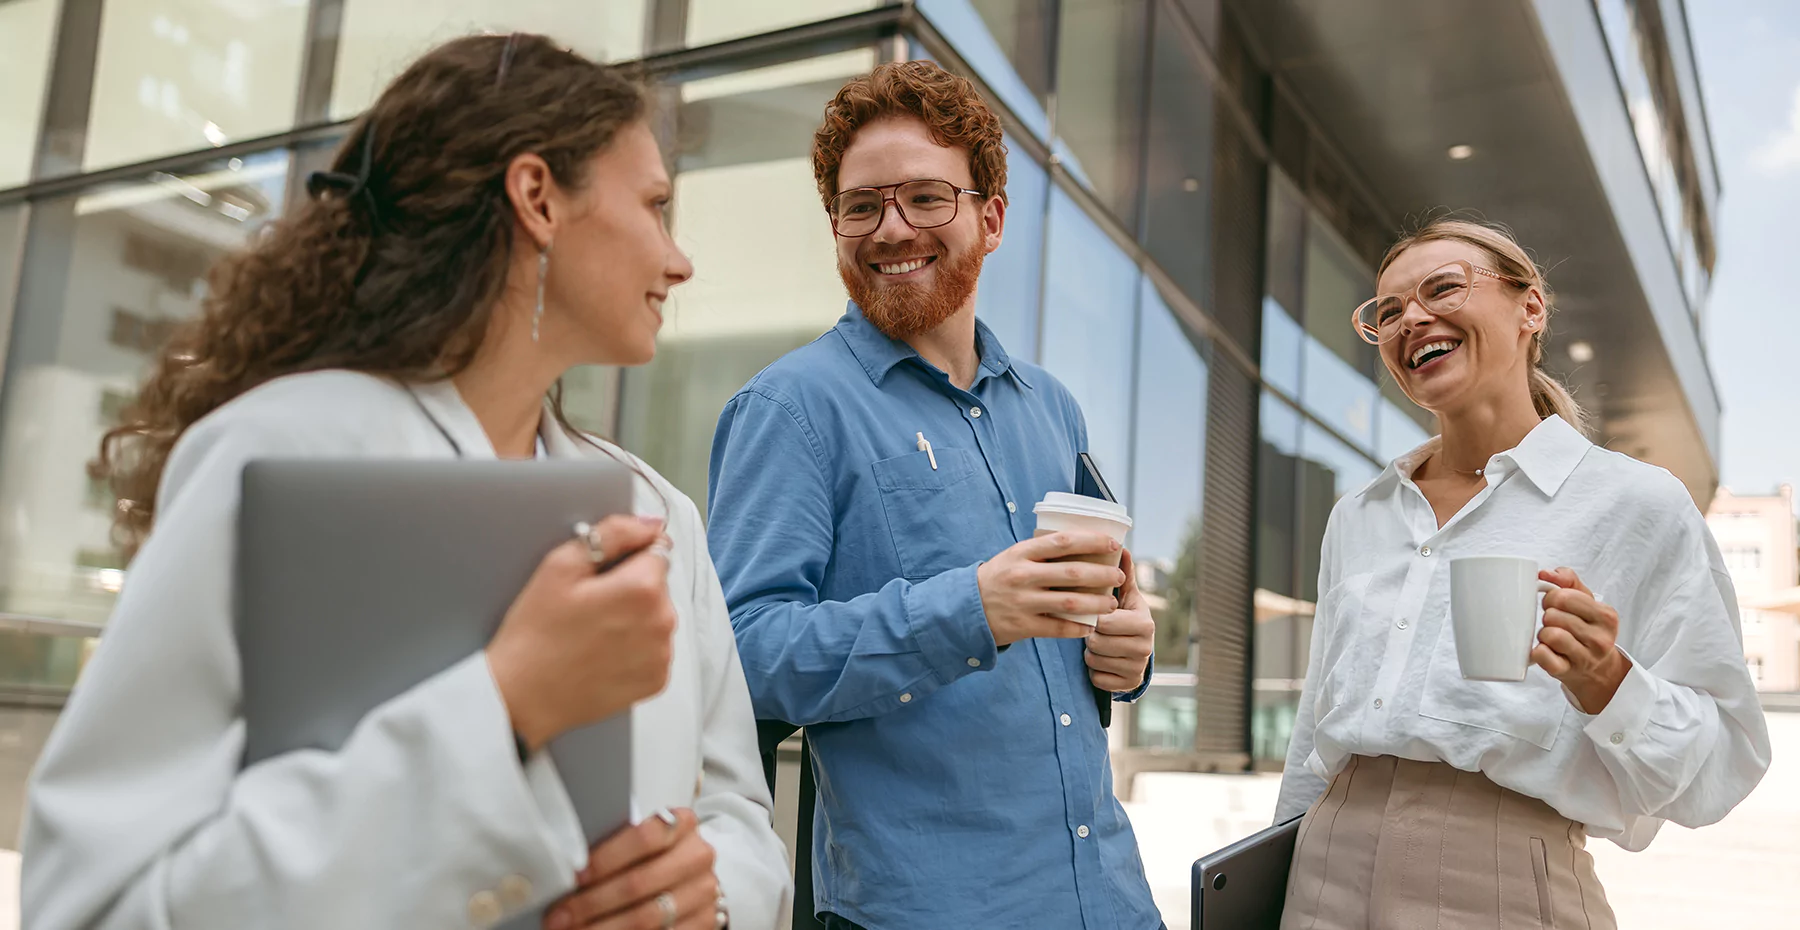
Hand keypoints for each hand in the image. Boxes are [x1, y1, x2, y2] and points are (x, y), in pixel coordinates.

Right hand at [488, 514, 677, 751]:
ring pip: (658, 616)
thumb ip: (613, 533)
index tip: (600, 573)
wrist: (522, 696)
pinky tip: (604, 652)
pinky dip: (637, 646)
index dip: (627, 555)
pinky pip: (655, 648)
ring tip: (594, 631)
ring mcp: (662, 655)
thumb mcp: (561, 566)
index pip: (656, 548)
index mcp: (644, 588)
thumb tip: (650, 523)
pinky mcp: (657, 681)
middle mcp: (663, 622)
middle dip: (631, 586)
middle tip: (589, 605)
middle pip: (658, 584)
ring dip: (636, 616)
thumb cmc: (535, 632)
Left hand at [545, 808, 718, 929]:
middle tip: (559, 917)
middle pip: (639, 883)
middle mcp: (697, 857)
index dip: (605, 859)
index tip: (573, 877)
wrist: (691, 876)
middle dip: (592, 903)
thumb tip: (564, 868)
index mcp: (682, 824)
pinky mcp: (705, 922)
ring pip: (646, 918)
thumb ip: (613, 847)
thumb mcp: (640, 839)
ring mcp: (703, 893)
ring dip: (602, 928)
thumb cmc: (653, 855)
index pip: (643, 838)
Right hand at [977, 531, 1125, 646]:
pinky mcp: (1024, 625)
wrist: (966, 607)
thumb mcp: (1014, 556)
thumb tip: (1082, 544)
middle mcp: (1023, 576)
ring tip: (1111, 603)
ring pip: (1070, 603)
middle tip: (1118, 576)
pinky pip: (1058, 628)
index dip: (1091, 541)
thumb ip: (1042, 551)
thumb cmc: (998, 577)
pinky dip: (1078, 628)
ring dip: (1096, 603)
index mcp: (1022, 553)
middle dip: (1101, 575)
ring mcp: (1024, 602)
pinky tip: (1091, 625)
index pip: (1063, 542)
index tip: (1112, 543)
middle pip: (1072, 574)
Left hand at [1086, 549, 1153, 691]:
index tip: (1095, 615)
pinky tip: (1102, 661)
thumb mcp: (1127, 597)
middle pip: (1097, 642)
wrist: (1137, 651)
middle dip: (1090, 636)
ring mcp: (1137, 668)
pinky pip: (1097, 678)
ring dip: (1090, 652)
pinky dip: (1094, 670)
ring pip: (1094, 660)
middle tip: (1095, 631)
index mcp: (1145, 623)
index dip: (1095, 618)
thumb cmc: (1126, 617)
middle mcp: (1146, 647)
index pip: (1106, 621)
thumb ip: (1123, 574)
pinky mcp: (1127, 685)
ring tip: (1098, 644)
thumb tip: (1122, 546)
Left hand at [1533, 567, 1631, 713]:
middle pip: (1554, 615)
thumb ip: (1568, 580)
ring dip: (1542, 633)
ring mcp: (1585, 658)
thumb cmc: (1587, 629)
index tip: (1553, 604)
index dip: (1551, 597)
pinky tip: (1545, 650)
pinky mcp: (1567, 672)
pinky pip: (1542, 656)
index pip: (1565, 596)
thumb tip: (1545, 573)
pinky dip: (1537, 651)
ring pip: (1549, 635)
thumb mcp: (1586, 601)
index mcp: (1606, 616)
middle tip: (1551, 621)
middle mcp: (1600, 638)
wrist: (1597, 669)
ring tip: (1549, 636)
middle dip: (1547, 616)